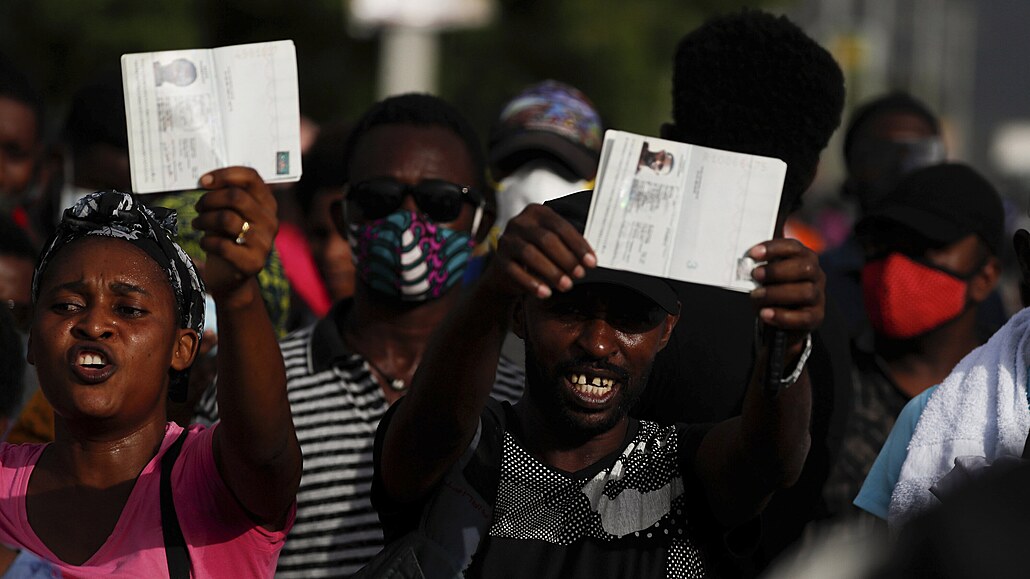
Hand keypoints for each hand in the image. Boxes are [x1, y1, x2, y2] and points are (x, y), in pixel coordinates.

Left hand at [192, 166, 277, 300]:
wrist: (232, 277)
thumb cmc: (228, 237)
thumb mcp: (230, 213)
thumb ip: (225, 196)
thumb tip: (205, 180)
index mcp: (267, 204)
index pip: (251, 177)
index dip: (225, 174)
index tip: (203, 181)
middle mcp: (270, 221)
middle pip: (236, 196)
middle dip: (210, 199)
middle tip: (198, 207)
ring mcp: (264, 243)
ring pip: (227, 219)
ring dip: (204, 220)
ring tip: (197, 224)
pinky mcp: (253, 263)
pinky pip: (222, 245)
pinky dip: (206, 242)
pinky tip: (204, 243)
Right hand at [488, 204, 595, 299]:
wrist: (508, 269)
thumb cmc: (539, 254)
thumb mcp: (553, 243)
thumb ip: (568, 246)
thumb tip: (590, 260)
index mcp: (537, 212)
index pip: (561, 226)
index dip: (578, 245)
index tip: (592, 263)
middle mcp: (519, 222)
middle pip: (545, 239)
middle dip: (566, 258)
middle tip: (580, 275)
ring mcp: (507, 240)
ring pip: (530, 254)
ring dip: (551, 271)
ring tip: (566, 286)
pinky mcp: (499, 259)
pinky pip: (515, 271)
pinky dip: (532, 283)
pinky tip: (546, 293)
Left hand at [748, 239, 824, 354]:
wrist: (780, 318)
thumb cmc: (772, 290)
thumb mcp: (767, 275)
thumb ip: (761, 265)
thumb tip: (746, 261)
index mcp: (804, 258)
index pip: (794, 247)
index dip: (774, 248)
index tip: (753, 253)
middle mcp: (816, 275)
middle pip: (805, 268)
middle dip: (777, 270)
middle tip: (755, 275)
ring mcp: (818, 296)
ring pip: (806, 292)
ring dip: (777, 293)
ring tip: (756, 295)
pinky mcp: (816, 317)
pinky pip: (803, 318)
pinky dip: (782, 316)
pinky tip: (765, 313)